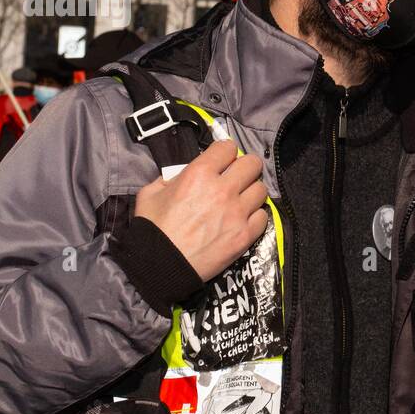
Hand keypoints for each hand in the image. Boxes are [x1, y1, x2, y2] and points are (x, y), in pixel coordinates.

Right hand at [134, 139, 268, 281]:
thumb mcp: (151, 193)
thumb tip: (184, 173)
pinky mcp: (245, 235)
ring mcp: (237, 213)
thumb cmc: (152, 229)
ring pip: (261, 189)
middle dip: (245, 167)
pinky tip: (244, 219)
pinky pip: (264, 216)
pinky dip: (256, 216)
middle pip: (252, 164)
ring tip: (241, 200)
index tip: (222, 160)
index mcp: (199, 174)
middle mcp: (223, 189)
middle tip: (237, 177)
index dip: (225, 152)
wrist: (160, 266)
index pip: (227, 147)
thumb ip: (171, 177)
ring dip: (251, 192)